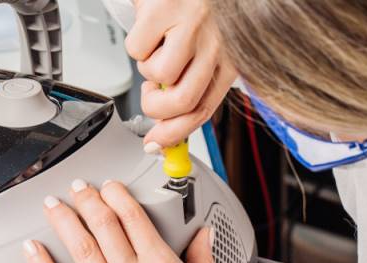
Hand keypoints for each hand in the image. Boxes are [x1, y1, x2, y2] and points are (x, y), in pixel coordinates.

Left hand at [23, 179, 251, 262]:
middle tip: (77, 188)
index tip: (109, 187)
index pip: (133, 218)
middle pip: (103, 226)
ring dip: (64, 221)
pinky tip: (33, 250)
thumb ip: (200, 261)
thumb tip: (200, 235)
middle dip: (87, 200)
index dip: (116, 195)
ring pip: (80, 249)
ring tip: (53, 207)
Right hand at [126, 0, 237, 148]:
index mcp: (230, 56)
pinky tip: (149, 27)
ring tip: (156, 47)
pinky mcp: (163, 10)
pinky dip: (136, 44)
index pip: (204, 110)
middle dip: (156, 109)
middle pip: (182, 102)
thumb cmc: (203, 6)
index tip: (156, 144)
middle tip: (149, 95)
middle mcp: (216, 42)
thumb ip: (192, 82)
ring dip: (146, 68)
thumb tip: (164, 127)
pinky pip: (137, 49)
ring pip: (158, 76)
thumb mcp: (209, 46)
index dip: (176, 135)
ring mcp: (191, 25)